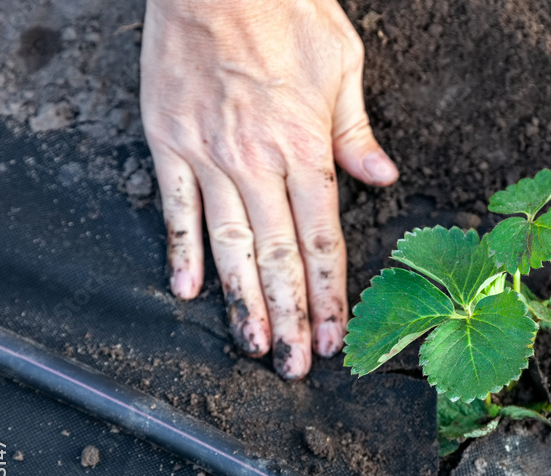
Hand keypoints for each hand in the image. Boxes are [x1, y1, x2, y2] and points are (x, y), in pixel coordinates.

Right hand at [140, 0, 397, 378]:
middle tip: (295, 366)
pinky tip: (188, 290)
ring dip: (242, 301)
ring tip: (254, 345)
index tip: (333, 336)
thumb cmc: (285, 11)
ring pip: (229, 246)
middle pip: (278, 257)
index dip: (329, 295)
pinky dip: (183, 251)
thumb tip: (382, 177)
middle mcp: (257, 162)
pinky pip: (177, 208)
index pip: (322, 240)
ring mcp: (209, 155)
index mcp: (305, 148)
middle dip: (291, 317)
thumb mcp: (342, 65)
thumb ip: (356, 132)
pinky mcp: (169, 141)